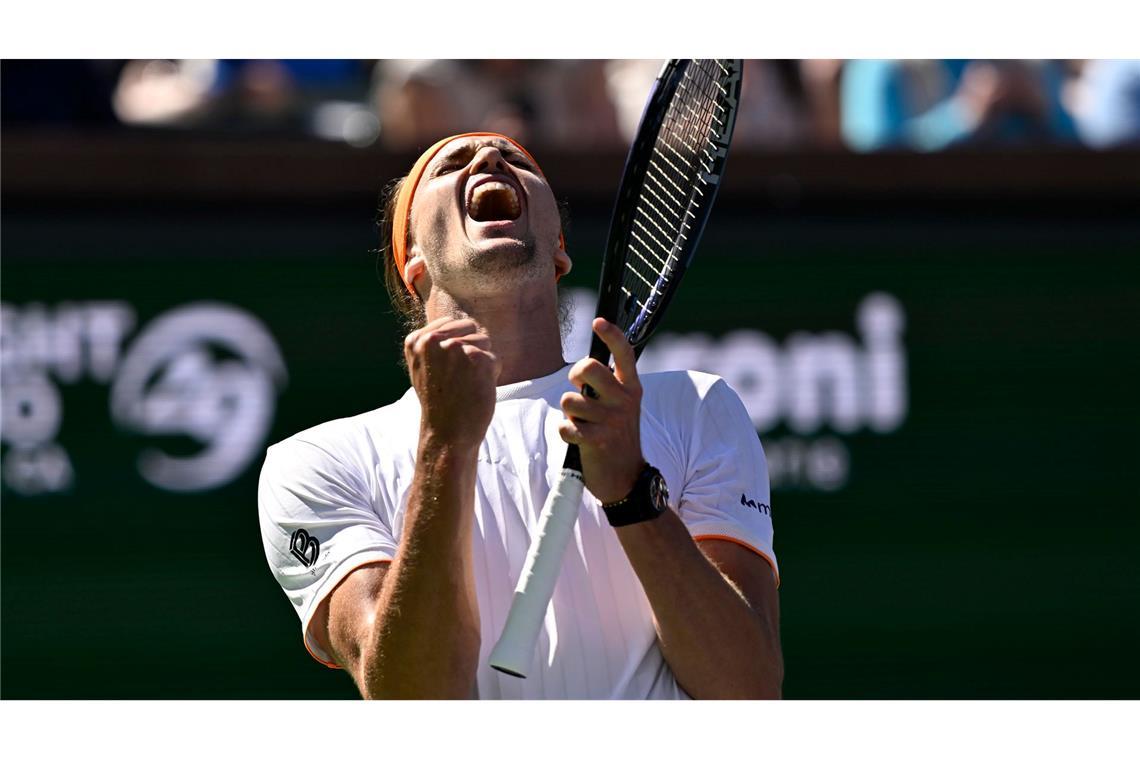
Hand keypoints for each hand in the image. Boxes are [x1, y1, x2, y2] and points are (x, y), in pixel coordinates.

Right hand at [404, 316, 500, 449]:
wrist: (447, 433)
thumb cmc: (439, 401)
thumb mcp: (424, 367)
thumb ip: (435, 343)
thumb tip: (461, 322)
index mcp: (416, 340)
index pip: (451, 323)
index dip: (456, 345)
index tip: (446, 370)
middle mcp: (433, 340)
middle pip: (470, 328)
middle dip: (471, 350)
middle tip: (458, 379)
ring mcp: (456, 348)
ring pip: (485, 342)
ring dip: (482, 363)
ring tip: (466, 384)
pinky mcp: (478, 358)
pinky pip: (495, 358)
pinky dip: (492, 375)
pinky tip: (476, 390)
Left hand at [558, 318, 644, 503]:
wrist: (626, 478)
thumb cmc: (617, 436)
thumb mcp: (623, 406)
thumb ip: (609, 385)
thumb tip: (587, 364)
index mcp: (632, 387)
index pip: (624, 353)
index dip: (611, 335)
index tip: (598, 322)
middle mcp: (625, 400)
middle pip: (589, 368)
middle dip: (575, 375)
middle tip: (578, 386)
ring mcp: (613, 420)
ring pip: (570, 400)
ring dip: (570, 413)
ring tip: (583, 423)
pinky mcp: (598, 441)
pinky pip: (566, 426)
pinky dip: (566, 432)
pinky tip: (578, 438)